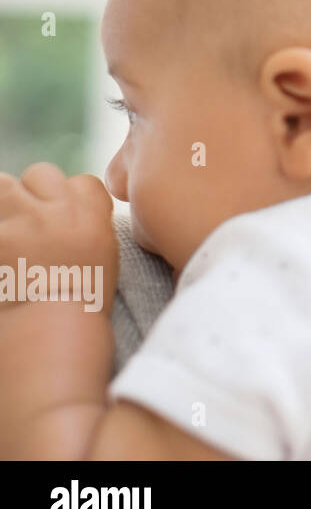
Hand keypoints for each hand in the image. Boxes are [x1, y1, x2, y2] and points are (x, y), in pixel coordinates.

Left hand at [0, 163, 117, 306]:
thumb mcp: (103, 257)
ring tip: (8, 229)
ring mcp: (19, 221)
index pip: (82, 182)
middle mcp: (56, 211)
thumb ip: (90, 225)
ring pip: (3, 184)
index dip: (71, 198)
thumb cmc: (79, 303)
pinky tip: (2, 252)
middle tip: (26, 222)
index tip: (62, 218)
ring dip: (5, 202)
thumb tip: (72, 211)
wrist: (47, 334)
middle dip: (32, 193)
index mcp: (90, 217)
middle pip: (41, 174)